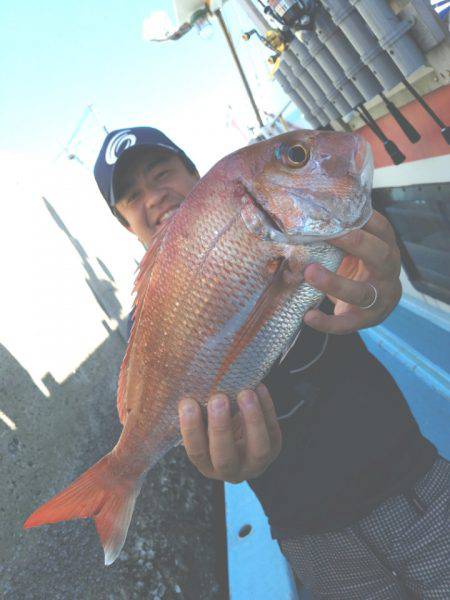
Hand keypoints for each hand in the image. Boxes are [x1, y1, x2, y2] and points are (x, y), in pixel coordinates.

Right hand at [178, 385, 281, 482]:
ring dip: (252, 419)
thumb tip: (187, 383)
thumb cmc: (214, 424)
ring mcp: (256, 462)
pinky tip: (259, 388)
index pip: (197, 452)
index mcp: (207, 465)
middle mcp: (231, 470)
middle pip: (225, 457)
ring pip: (258, 448)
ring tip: (245, 393)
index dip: (191, 430)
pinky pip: (273, 429)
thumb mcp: (203, 423)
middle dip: (221, 428)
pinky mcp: (274, 447)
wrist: (242, 432)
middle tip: (217, 399)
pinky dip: (267, 407)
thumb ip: (196, 410)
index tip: (187, 403)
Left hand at [302, 210, 401, 333]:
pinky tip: (309, 316)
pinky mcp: (365, 319)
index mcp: (386, 248)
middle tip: (327, 234)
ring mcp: (379, 297)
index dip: (364, 219)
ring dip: (334, 282)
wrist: (375, 305)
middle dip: (355, 243)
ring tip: (309, 273)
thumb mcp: (356, 250)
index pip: (382, 228)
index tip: (339, 210)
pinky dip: (327, 322)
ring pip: (360, 292)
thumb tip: (304, 216)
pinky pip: (347, 323)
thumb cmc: (360, 268)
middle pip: (378, 255)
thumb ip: (340, 238)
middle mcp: (387, 272)